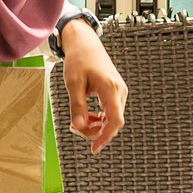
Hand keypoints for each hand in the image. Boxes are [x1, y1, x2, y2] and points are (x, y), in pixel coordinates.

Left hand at [61, 20, 126, 153]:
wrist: (85, 44)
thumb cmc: (79, 60)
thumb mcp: (73, 83)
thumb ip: (77, 106)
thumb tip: (78, 126)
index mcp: (110, 89)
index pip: (115, 120)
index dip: (105, 137)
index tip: (94, 149)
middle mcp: (119, 91)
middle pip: (113, 122)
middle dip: (95, 131)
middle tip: (74, 127)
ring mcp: (119, 92)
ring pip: (112, 119)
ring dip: (96, 125)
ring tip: (77, 120)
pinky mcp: (115, 92)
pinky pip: (110, 112)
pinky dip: (98, 118)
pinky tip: (86, 116)